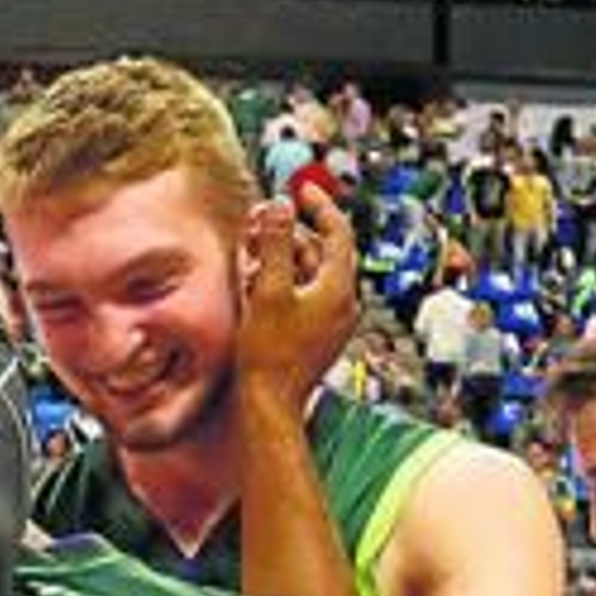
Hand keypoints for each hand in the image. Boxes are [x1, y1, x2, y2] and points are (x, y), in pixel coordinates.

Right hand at [237, 185, 358, 408]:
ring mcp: (330, 323)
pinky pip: (304, 298)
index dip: (319, 205)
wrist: (268, 406)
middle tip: (264, 219)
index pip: (337, 232)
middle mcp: (342, 304)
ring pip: (310, 276)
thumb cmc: (267, 354)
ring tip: (253, 251)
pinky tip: (258, 285)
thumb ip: (276, 244)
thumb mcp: (268, 291)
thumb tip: (280, 205)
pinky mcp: (315, 338)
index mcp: (338, 288)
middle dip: (293, 233)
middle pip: (322, 253)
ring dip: (285, 259)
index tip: (301, 189)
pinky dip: (285, 283)